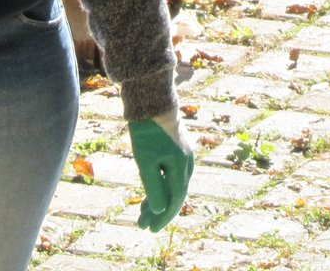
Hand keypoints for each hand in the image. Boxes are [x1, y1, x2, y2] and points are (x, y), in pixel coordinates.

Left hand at [129, 112, 192, 230]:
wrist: (152, 100)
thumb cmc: (147, 131)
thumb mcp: (146, 162)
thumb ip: (154, 187)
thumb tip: (160, 210)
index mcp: (181, 169)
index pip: (174, 201)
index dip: (162, 218)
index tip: (149, 229)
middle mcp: (186, 163)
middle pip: (174, 194)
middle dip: (158, 211)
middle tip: (142, 225)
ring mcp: (183, 155)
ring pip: (172, 184)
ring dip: (159, 199)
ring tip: (143, 210)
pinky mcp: (176, 147)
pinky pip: (171, 173)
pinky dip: (161, 185)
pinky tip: (151, 190)